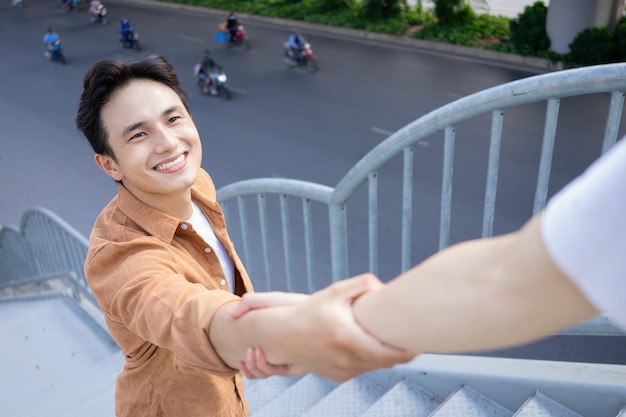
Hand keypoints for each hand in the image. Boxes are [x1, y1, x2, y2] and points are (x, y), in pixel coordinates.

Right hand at [243, 274, 415, 381]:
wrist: (283, 335)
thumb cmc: (311, 311)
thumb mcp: (336, 291)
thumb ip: (363, 284)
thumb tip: (386, 289)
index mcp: (347, 338)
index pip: (389, 354)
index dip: (409, 351)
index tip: (420, 340)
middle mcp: (346, 359)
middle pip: (387, 362)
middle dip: (401, 352)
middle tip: (411, 337)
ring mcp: (342, 371)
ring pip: (375, 367)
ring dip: (384, 356)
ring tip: (388, 339)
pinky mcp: (338, 377)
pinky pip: (362, 369)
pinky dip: (369, 359)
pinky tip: (368, 345)